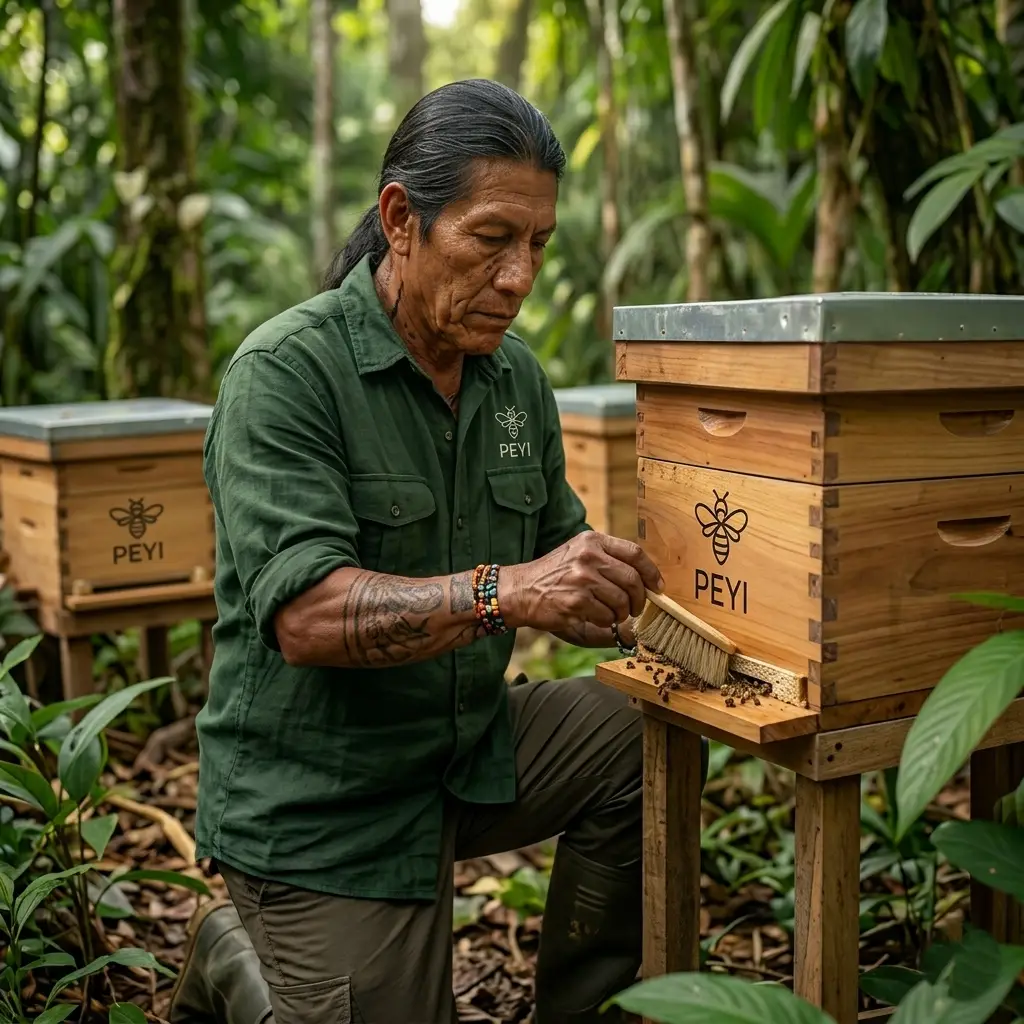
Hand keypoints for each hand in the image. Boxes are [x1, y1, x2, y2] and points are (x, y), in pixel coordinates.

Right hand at [499, 532, 664, 632]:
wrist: (520, 590)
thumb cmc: (553, 575)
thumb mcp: (578, 554)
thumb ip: (608, 560)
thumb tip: (646, 581)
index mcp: (592, 540)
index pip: (635, 552)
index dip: (651, 572)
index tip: (657, 586)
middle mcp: (588, 556)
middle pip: (632, 579)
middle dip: (639, 599)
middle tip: (634, 608)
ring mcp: (582, 578)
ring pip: (621, 601)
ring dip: (620, 613)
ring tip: (611, 614)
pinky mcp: (576, 600)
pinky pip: (606, 615)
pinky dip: (605, 621)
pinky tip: (594, 617)